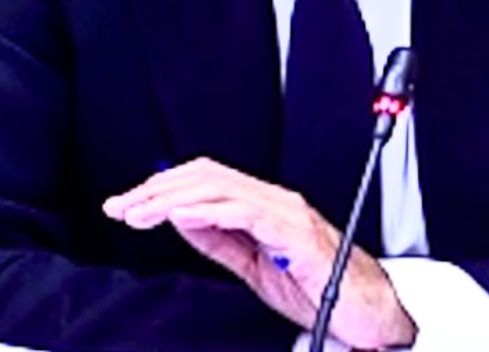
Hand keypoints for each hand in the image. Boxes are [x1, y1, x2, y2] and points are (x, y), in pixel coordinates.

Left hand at [104, 158, 416, 348]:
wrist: (368, 312)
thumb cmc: (321, 290)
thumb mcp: (254, 266)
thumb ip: (221, 241)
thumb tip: (181, 218)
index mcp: (266, 208)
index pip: (206, 180)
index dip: (163, 187)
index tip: (127, 206)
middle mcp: (277, 202)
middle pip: (207, 176)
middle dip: (157, 189)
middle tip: (120, 207)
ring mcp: (289, 214)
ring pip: (222, 188)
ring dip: (172, 199)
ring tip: (139, 213)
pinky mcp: (296, 234)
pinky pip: (247, 213)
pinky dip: (210, 211)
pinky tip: (181, 217)